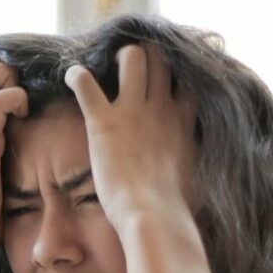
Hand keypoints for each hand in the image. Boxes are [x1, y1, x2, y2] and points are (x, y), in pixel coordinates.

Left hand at [64, 43, 200, 233]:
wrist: (154, 216)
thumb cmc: (176, 208)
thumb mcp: (198, 179)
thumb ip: (194, 164)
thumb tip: (199, 176)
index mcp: (183, 122)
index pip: (186, 80)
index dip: (175, 75)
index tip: (164, 82)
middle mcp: (161, 108)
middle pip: (161, 58)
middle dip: (147, 55)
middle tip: (132, 69)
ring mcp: (133, 112)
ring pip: (132, 57)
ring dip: (119, 57)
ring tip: (108, 66)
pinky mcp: (104, 122)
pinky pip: (85, 84)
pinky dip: (76, 76)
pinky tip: (73, 77)